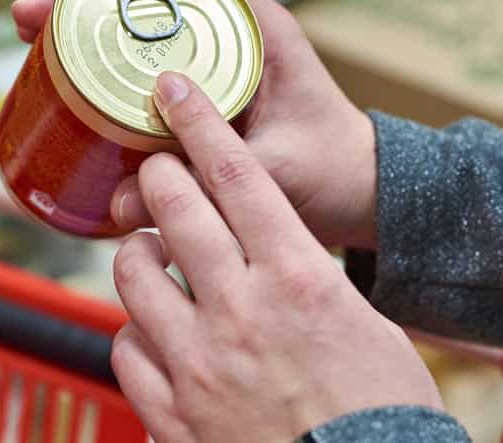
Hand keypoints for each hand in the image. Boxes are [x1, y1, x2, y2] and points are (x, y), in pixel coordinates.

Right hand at [12, 0, 377, 248]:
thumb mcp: (273, 177)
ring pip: (138, 21)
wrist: (358, 188)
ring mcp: (214, 54)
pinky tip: (68, 74)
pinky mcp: (200, 84)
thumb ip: (206, 186)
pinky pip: (144, 57)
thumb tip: (119, 204)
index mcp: (258, 28)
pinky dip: (102, 58)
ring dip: (83, 23)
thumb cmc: (331, 171)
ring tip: (32, 38)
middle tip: (28, 17)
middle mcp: (232, 29)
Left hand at [110, 72, 442, 441]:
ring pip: (131, 272)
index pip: (237, 177)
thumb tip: (269, 247)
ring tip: (152, 255)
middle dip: (159, 172)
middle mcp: (240, 312)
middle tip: (158, 166)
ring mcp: (197, 363)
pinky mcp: (169, 412)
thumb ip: (304, 277)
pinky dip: (135, 330)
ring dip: (137, 251)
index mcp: (298, 280)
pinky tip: (153, 331)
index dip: (200, 123)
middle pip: (175, 206)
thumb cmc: (378, 413)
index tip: (175, 91)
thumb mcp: (362, 324)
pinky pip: (124, 346)